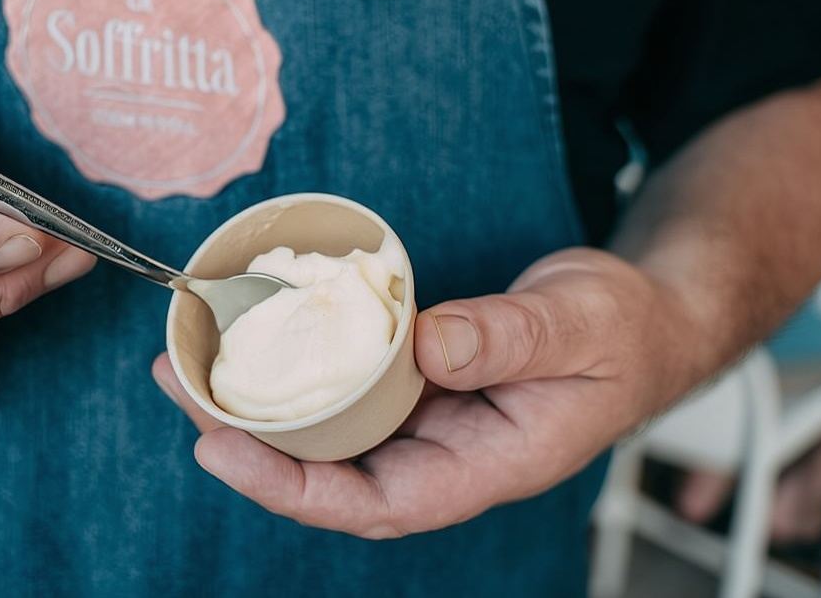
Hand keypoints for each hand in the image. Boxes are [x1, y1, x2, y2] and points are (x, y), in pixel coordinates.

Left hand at [153, 247, 699, 537]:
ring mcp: (428, 419)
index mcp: (488, 466)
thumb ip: (513, 336)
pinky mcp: (418, 379)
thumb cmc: (625, 331)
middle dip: (246, 440)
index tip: (220, 452)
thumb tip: (427, 342)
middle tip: (178, 379)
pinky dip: (299, 367)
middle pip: (330, 470)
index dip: (293, 491)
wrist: (643, 316)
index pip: (378, 504)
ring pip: (329, 429)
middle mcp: (445, 453)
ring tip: (191, 356)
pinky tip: (257, 337)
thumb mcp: (583, 324)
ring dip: (259, 401)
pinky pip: (348, 384)